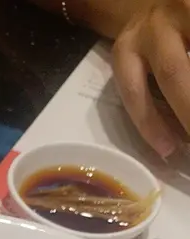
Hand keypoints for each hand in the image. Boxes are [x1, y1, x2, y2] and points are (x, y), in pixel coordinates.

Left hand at [112, 0, 189, 157]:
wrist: (163, 0)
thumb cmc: (156, 41)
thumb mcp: (142, 63)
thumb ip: (153, 95)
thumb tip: (177, 142)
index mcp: (126, 49)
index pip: (133, 91)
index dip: (150, 124)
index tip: (169, 151)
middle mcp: (151, 27)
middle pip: (171, 72)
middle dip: (188, 109)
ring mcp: (179, 8)